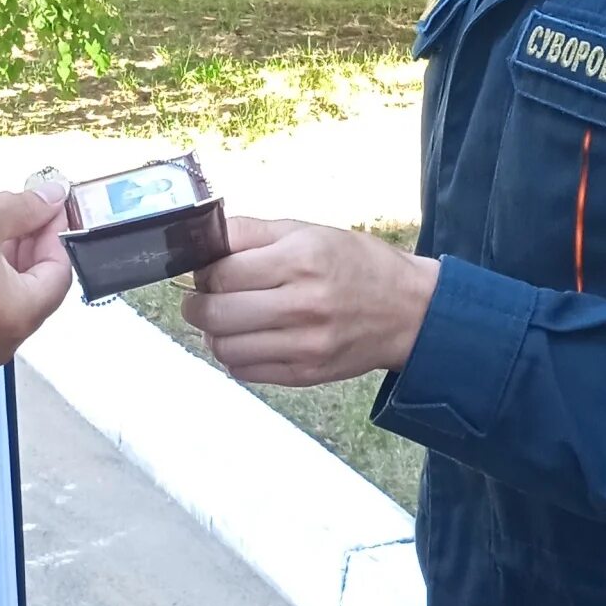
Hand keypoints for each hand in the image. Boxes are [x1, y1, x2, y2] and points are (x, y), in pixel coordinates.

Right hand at [0, 185, 72, 365]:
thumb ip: (27, 208)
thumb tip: (55, 199)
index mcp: (19, 317)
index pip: (59, 273)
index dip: (56, 233)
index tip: (48, 205)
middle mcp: (2, 343)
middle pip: (37, 289)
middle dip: (34, 246)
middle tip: (25, 209)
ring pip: (10, 299)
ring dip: (11, 260)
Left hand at [181, 217, 440, 386]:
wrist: (409, 311)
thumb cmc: (356, 263)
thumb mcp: (308, 230)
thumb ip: (252, 233)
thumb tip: (205, 241)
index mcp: (301, 260)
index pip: (223, 272)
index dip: (204, 271)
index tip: (206, 269)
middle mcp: (303, 304)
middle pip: (217, 314)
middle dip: (196, 304)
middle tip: (200, 296)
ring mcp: (305, 346)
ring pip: (225, 349)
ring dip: (212, 334)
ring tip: (222, 319)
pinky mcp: (306, 375)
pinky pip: (246, 372)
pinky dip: (235, 356)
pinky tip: (245, 339)